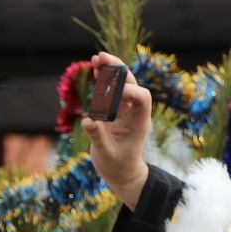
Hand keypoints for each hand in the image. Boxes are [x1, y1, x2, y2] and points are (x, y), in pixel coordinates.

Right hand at [78, 51, 153, 209]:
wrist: (121, 173)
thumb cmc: (117, 166)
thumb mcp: (106, 154)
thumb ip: (98, 137)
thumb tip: (88, 120)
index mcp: (140, 122)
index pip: (142, 97)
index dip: (128, 91)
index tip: (110, 94)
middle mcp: (135, 112)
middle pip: (132, 84)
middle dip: (118, 70)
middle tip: (102, 58)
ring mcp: (126, 110)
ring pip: (122, 84)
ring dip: (110, 71)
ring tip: (96, 59)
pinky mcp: (116, 111)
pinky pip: (111, 91)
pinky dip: (103, 81)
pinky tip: (93, 70)